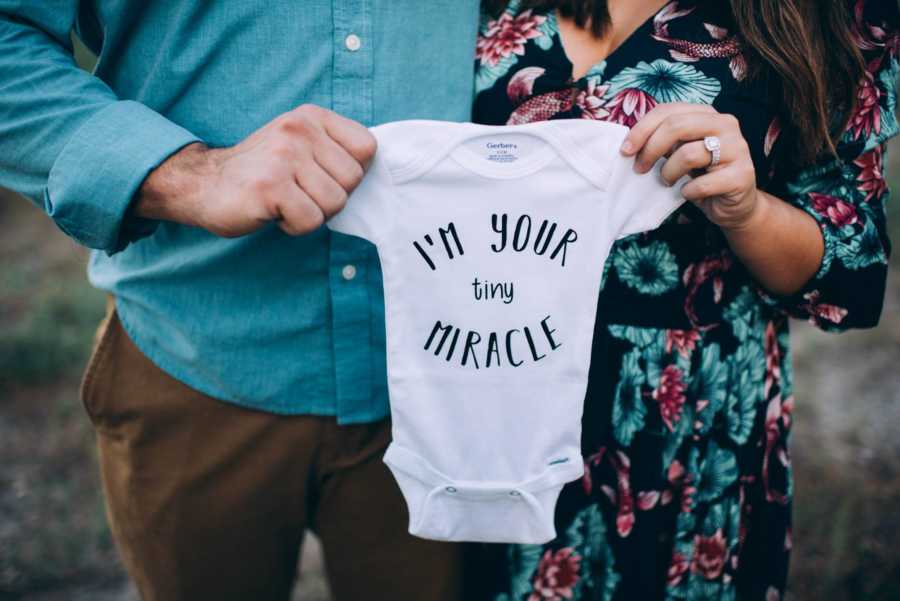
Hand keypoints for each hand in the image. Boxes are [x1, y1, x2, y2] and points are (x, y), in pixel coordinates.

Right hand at [135, 104, 376, 236]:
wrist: (202, 184)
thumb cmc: (260, 171)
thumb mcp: (299, 144)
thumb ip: (333, 149)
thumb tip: (375, 171)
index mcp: (311, 117)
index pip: (367, 148)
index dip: (351, 172)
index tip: (323, 176)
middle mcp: (298, 131)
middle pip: (353, 180)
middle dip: (331, 197)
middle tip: (300, 193)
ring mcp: (283, 158)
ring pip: (335, 203)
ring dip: (313, 213)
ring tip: (286, 201)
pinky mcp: (271, 187)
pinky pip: (311, 221)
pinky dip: (295, 227)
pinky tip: (274, 213)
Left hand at [620, 102, 762, 230]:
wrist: (733, 205)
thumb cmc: (701, 176)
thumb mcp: (679, 153)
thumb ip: (663, 142)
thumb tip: (631, 143)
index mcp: (707, 114)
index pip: (668, 110)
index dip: (642, 129)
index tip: (625, 150)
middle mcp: (726, 124)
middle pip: (677, 126)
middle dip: (650, 149)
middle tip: (639, 169)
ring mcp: (737, 148)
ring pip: (688, 154)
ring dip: (668, 173)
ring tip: (667, 182)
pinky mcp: (742, 175)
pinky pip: (702, 184)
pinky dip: (688, 192)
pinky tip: (689, 193)